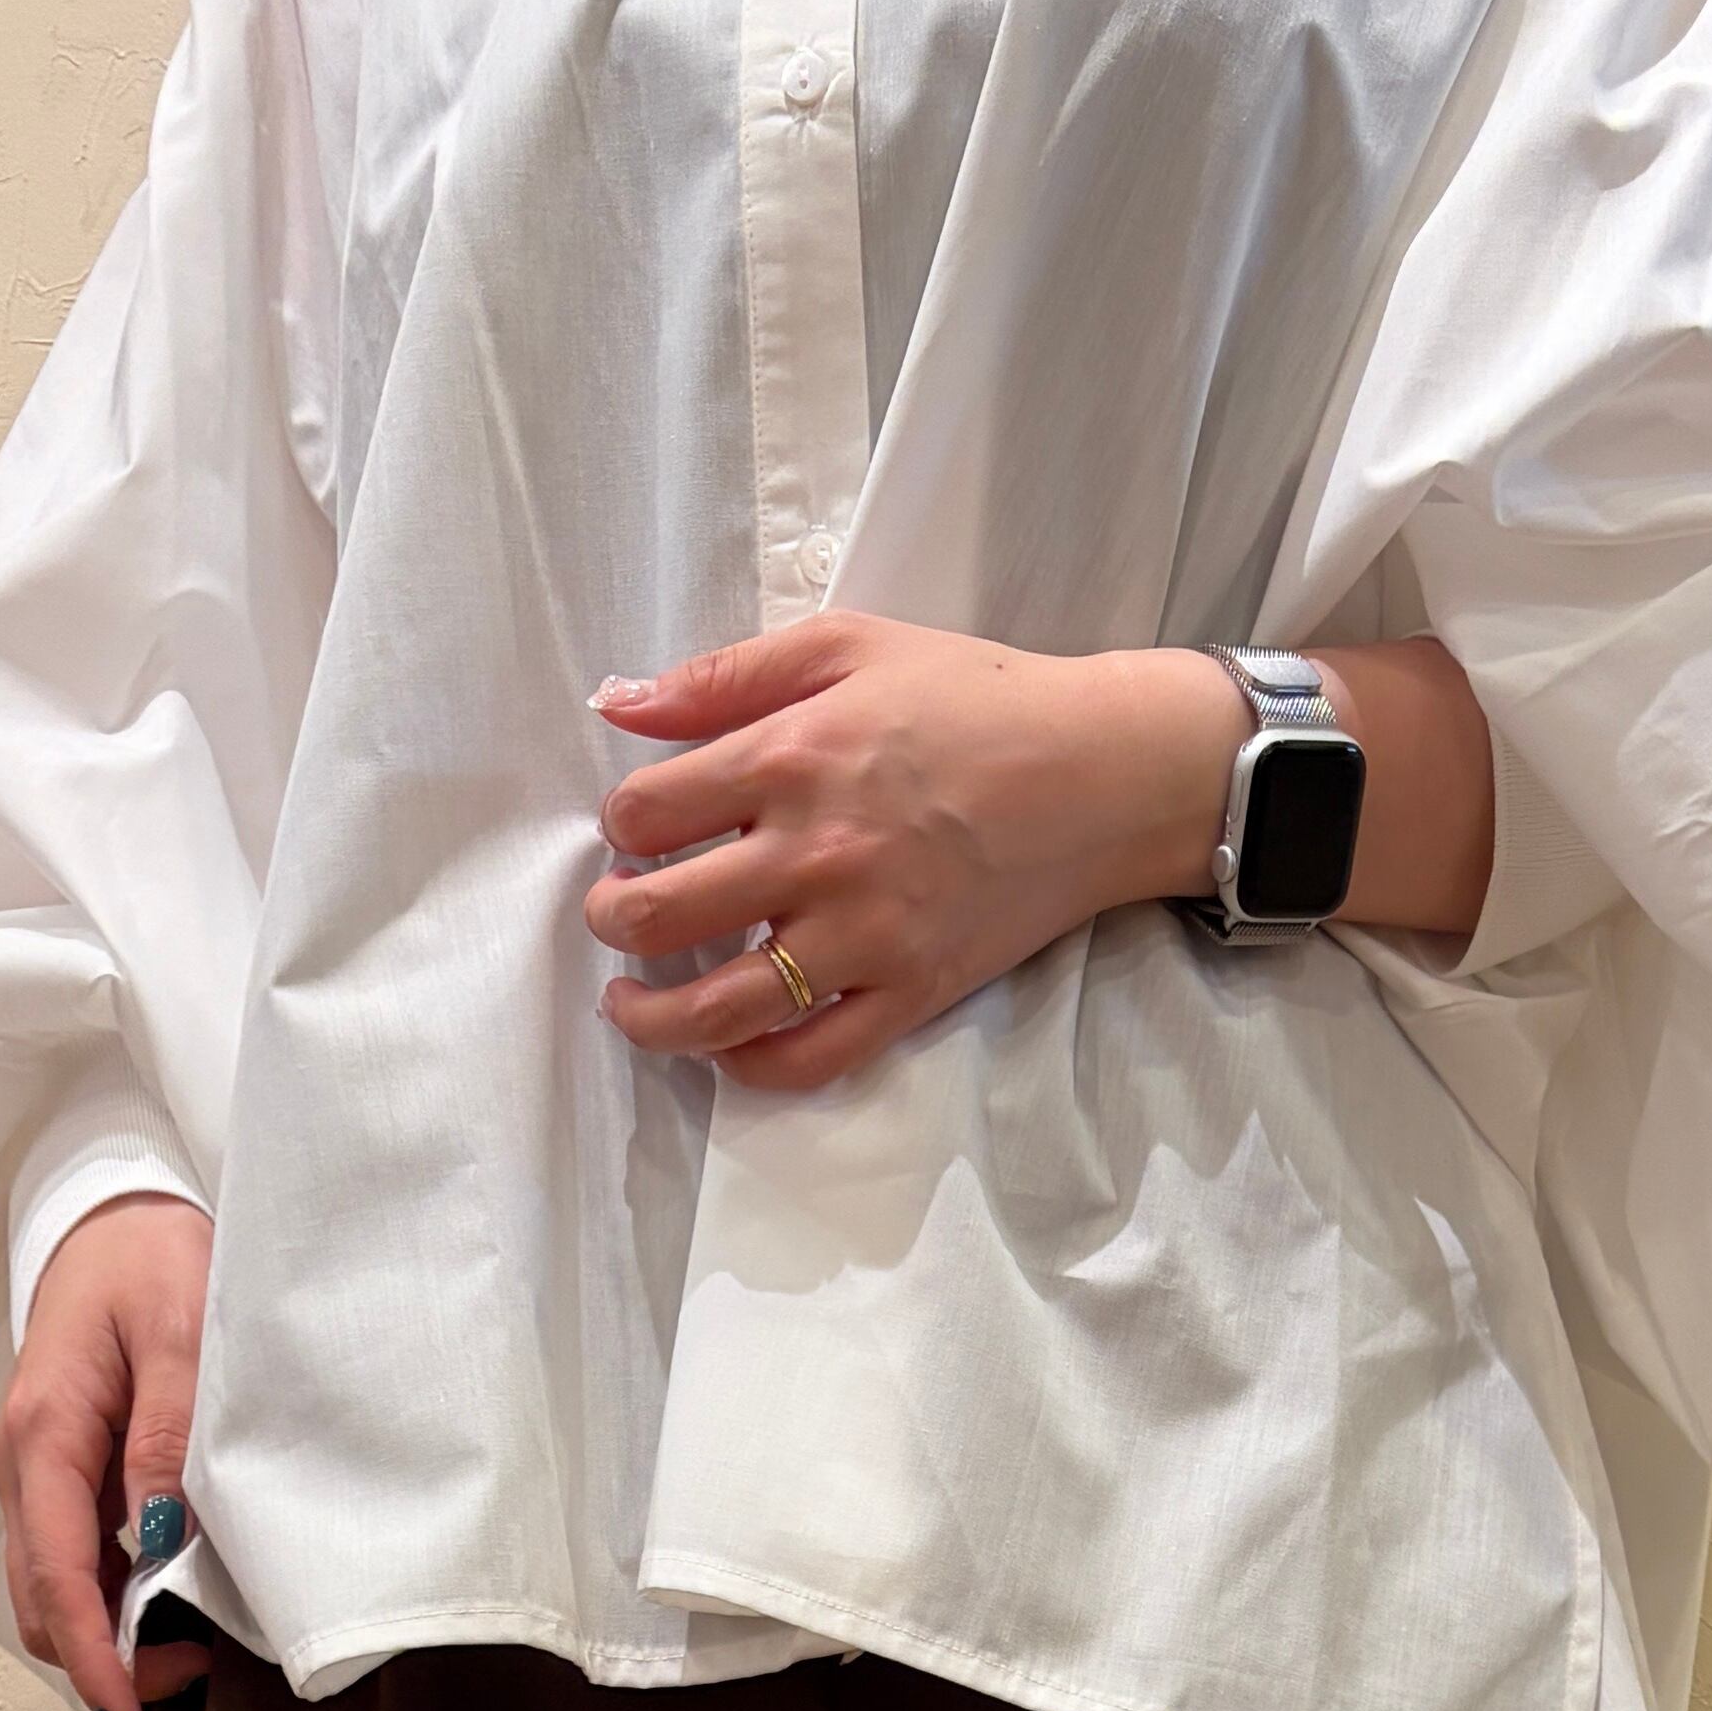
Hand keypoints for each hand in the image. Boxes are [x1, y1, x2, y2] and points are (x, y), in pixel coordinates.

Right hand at [0, 1193, 219, 1710]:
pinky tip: (173, 1599)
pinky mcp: (60, 1473)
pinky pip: (74, 1558)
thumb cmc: (149, 1258)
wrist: (116, 1212)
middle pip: (43, 1601)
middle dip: (105, 1658)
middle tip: (197, 1675)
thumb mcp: (181, 1334)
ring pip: (55, 1587)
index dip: (92, 1657)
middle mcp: (23, 1465)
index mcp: (44, 1434)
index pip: (54, 1575)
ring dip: (111, 1633)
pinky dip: (114, 1597)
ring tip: (196, 1646)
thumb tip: (161, 1545)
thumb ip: (171, 1439)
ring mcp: (35, 1473)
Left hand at [583, 621, 1244, 1089]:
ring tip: (631, 1000)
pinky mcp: (908, 995)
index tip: (637, 828)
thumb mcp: (847, 645)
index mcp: (792, 758)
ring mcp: (862, 938)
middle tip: (616, 911)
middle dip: (612, 918)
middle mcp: (815, 856)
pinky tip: (726, 1044)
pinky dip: (749, 1066)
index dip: (620, 824)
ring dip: (649, 1015)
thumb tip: (616, 702)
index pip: (646, 813)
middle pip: (658, 915)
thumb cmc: (974, 697)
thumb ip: (725, 675)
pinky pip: (807, 1060)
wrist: (1100, 772)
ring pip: (716, 1009)